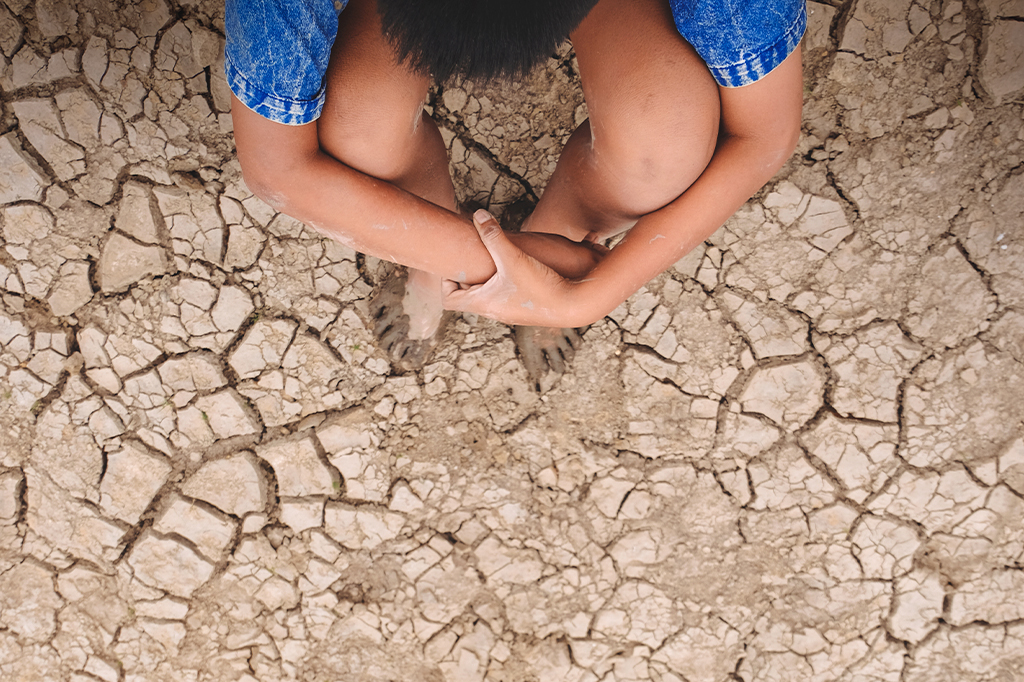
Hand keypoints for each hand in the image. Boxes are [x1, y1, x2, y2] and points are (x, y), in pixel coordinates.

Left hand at [442, 210, 595, 326]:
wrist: (574, 306)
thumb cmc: (541, 285)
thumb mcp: (514, 256)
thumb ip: (494, 235)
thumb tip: (477, 214)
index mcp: (483, 303)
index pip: (449, 300)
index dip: (446, 282)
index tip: (456, 265)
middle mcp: (493, 312)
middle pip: (466, 297)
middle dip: (467, 277)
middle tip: (472, 257)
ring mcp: (509, 313)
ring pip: (487, 296)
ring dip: (486, 279)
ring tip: (493, 260)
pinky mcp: (525, 309)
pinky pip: (504, 297)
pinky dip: (503, 283)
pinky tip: (515, 267)